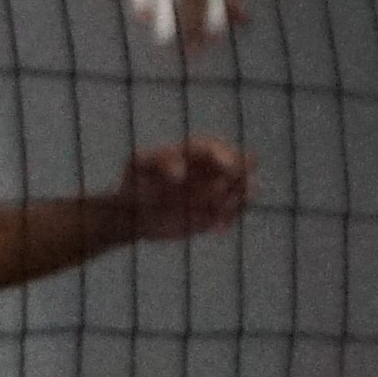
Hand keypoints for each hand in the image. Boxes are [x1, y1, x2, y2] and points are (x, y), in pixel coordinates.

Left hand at [110, 136, 253, 244]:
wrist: (134, 213)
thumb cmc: (136, 182)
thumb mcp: (139, 166)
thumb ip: (159, 162)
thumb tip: (182, 174)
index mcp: (193, 152)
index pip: (216, 148)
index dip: (226, 155)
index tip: (228, 169)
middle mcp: (210, 168)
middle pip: (241, 164)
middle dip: (243, 175)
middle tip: (233, 189)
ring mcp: (216, 190)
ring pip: (242, 190)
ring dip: (238, 199)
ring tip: (218, 211)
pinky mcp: (216, 213)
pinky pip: (232, 215)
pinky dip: (228, 220)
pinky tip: (215, 228)